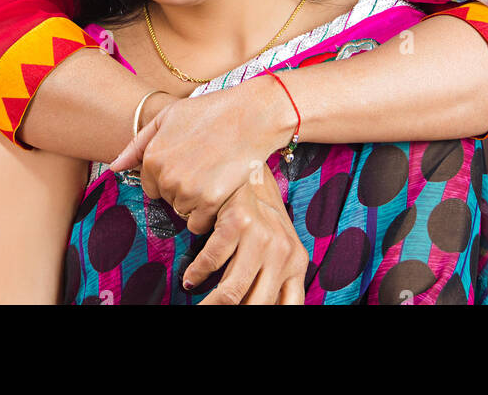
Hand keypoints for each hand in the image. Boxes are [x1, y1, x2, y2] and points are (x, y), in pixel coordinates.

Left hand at [107, 77, 290, 233]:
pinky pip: (199, 223)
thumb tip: (113, 168)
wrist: (251, 115)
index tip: (188, 162)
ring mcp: (187, 190)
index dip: (170, 176)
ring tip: (214, 174)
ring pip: (183, 213)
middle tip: (204, 164)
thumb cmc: (210, 112)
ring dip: (196, 202)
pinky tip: (221, 188)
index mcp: (152, 157)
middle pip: (168, 200)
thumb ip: (137, 144)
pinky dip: (209, 213)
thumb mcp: (168, 117)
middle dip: (183, 188)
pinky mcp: (210, 201)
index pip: (151, 186)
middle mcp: (165, 176)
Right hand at [186, 165, 307, 304]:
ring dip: (210, 305)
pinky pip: (212, 260)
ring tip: (197, 307)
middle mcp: (284, 252)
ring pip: (232, 291)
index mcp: (297, 264)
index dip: (262, 317)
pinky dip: (197, 274)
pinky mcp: (239, 221)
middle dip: (229, 313)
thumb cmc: (261, 218)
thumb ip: (271, 281)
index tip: (237, 316)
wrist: (252, 170)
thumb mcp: (277, 250)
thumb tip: (252, 304)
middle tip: (209, 313)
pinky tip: (190, 278)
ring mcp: (262, 237)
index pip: (287, 307)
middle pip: (258, 305)